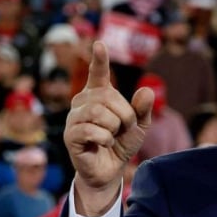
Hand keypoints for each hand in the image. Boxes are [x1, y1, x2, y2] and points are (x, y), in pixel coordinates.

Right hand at [64, 41, 153, 215]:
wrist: (108, 172)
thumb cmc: (120, 144)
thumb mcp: (138, 127)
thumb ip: (143, 109)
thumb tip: (146, 90)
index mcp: (98, 96)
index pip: (98, 74)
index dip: (99, 60)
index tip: (100, 44)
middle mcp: (82, 103)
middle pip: (106, 96)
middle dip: (123, 114)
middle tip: (124, 128)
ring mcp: (73, 119)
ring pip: (97, 112)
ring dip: (113, 126)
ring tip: (113, 136)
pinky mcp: (70, 136)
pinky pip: (90, 130)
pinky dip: (105, 138)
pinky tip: (104, 144)